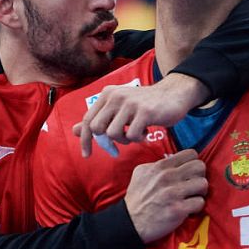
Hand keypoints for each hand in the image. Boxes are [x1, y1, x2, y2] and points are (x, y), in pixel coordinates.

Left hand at [74, 73, 209, 157]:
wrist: (174, 94)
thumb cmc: (144, 105)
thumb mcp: (118, 108)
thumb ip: (98, 119)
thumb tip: (74, 131)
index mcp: (107, 94)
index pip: (87, 120)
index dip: (84, 139)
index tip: (86, 155)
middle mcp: (116, 96)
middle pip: (97, 128)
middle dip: (107, 140)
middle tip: (122, 139)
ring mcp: (130, 103)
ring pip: (113, 134)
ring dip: (125, 140)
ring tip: (136, 133)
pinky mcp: (145, 112)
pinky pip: (132, 136)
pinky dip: (138, 139)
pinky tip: (146, 132)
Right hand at [123, 150, 207, 242]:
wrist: (130, 222)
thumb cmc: (137, 198)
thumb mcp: (141, 173)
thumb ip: (158, 164)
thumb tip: (173, 159)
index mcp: (160, 166)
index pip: (191, 154)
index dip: (193, 163)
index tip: (189, 172)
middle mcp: (168, 177)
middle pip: (200, 167)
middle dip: (199, 176)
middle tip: (193, 185)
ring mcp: (173, 194)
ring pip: (203, 184)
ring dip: (200, 192)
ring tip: (192, 197)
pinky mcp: (178, 210)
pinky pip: (200, 202)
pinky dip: (196, 207)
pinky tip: (188, 209)